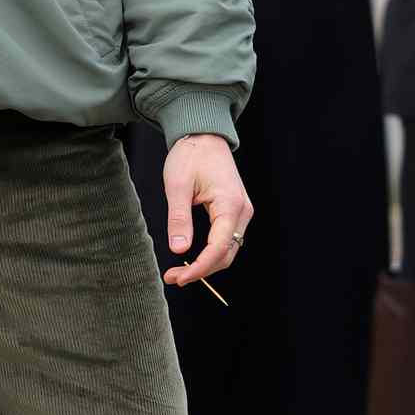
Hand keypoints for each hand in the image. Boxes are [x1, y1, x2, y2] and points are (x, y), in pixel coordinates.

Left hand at [162, 134, 252, 287]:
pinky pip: (227, 239)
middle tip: (173, 278)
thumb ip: (179, 219)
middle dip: (201, 270)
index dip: (199, 268)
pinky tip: (192, 258)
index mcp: (230, 204)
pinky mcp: (235, 211)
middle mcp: (242, 210)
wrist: (204, 136)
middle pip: (226, 254)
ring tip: (179, 272)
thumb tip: (179, 250)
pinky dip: (211, 253)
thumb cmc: (191, 155)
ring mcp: (242, 211)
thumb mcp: (177, 186)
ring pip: (228, 249)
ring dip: (206, 264)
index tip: (179, 278)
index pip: (219, 248)